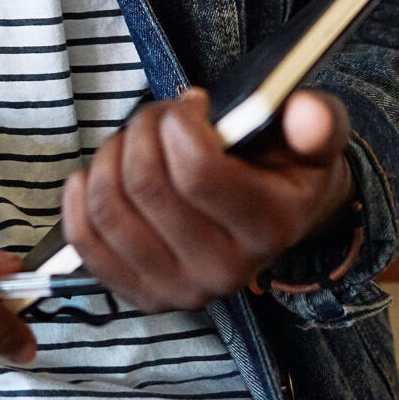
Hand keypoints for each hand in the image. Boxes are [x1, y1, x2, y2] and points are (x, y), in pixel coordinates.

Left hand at [61, 88, 353, 312]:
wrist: (278, 217)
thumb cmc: (286, 167)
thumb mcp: (316, 136)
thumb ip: (316, 120)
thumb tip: (305, 113)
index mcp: (269, 227)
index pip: (198, 172)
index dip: (179, 123)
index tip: (191, 105)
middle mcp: (226, 271)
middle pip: (146, 184)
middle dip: (144, 129)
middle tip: (161, 118)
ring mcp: (180, 290)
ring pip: (110, 206)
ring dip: (112, 155)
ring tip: (138, 143)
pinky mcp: (142, 294)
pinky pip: (84, 242)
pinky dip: (82, 195)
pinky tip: (103, 172)